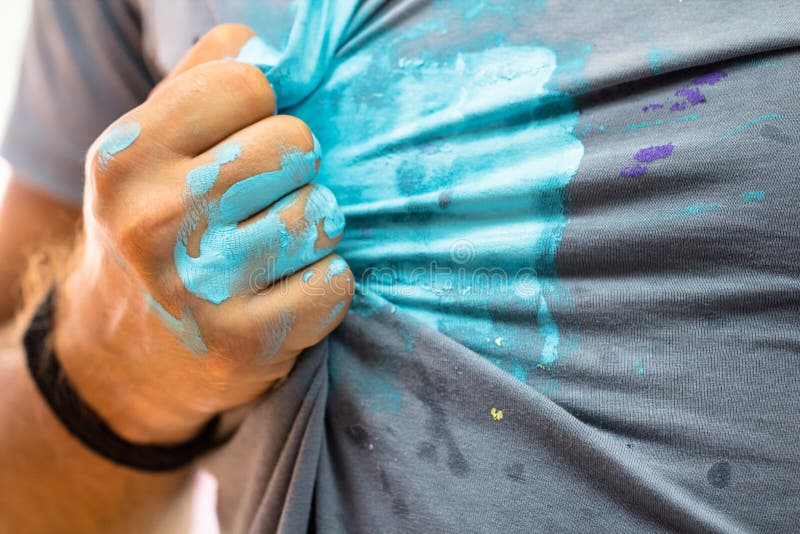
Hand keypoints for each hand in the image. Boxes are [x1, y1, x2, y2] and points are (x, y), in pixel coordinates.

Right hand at [54, 25, 352, 444]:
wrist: (122, 351)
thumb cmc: (155, 228)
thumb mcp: (150, 149)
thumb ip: (204, 79)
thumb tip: (270, 46)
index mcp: (129, 156)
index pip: (250, 85)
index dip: (263, 109)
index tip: (245, 140)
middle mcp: (157, 220)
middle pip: (296, 146)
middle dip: (295, 168)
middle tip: (265, 198)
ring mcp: (202, 287)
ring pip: (323, 215)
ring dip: (312, 228)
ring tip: (271, 247)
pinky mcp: (245, 342)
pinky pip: (336, 282)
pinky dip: (323, 283)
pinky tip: (285, 289)